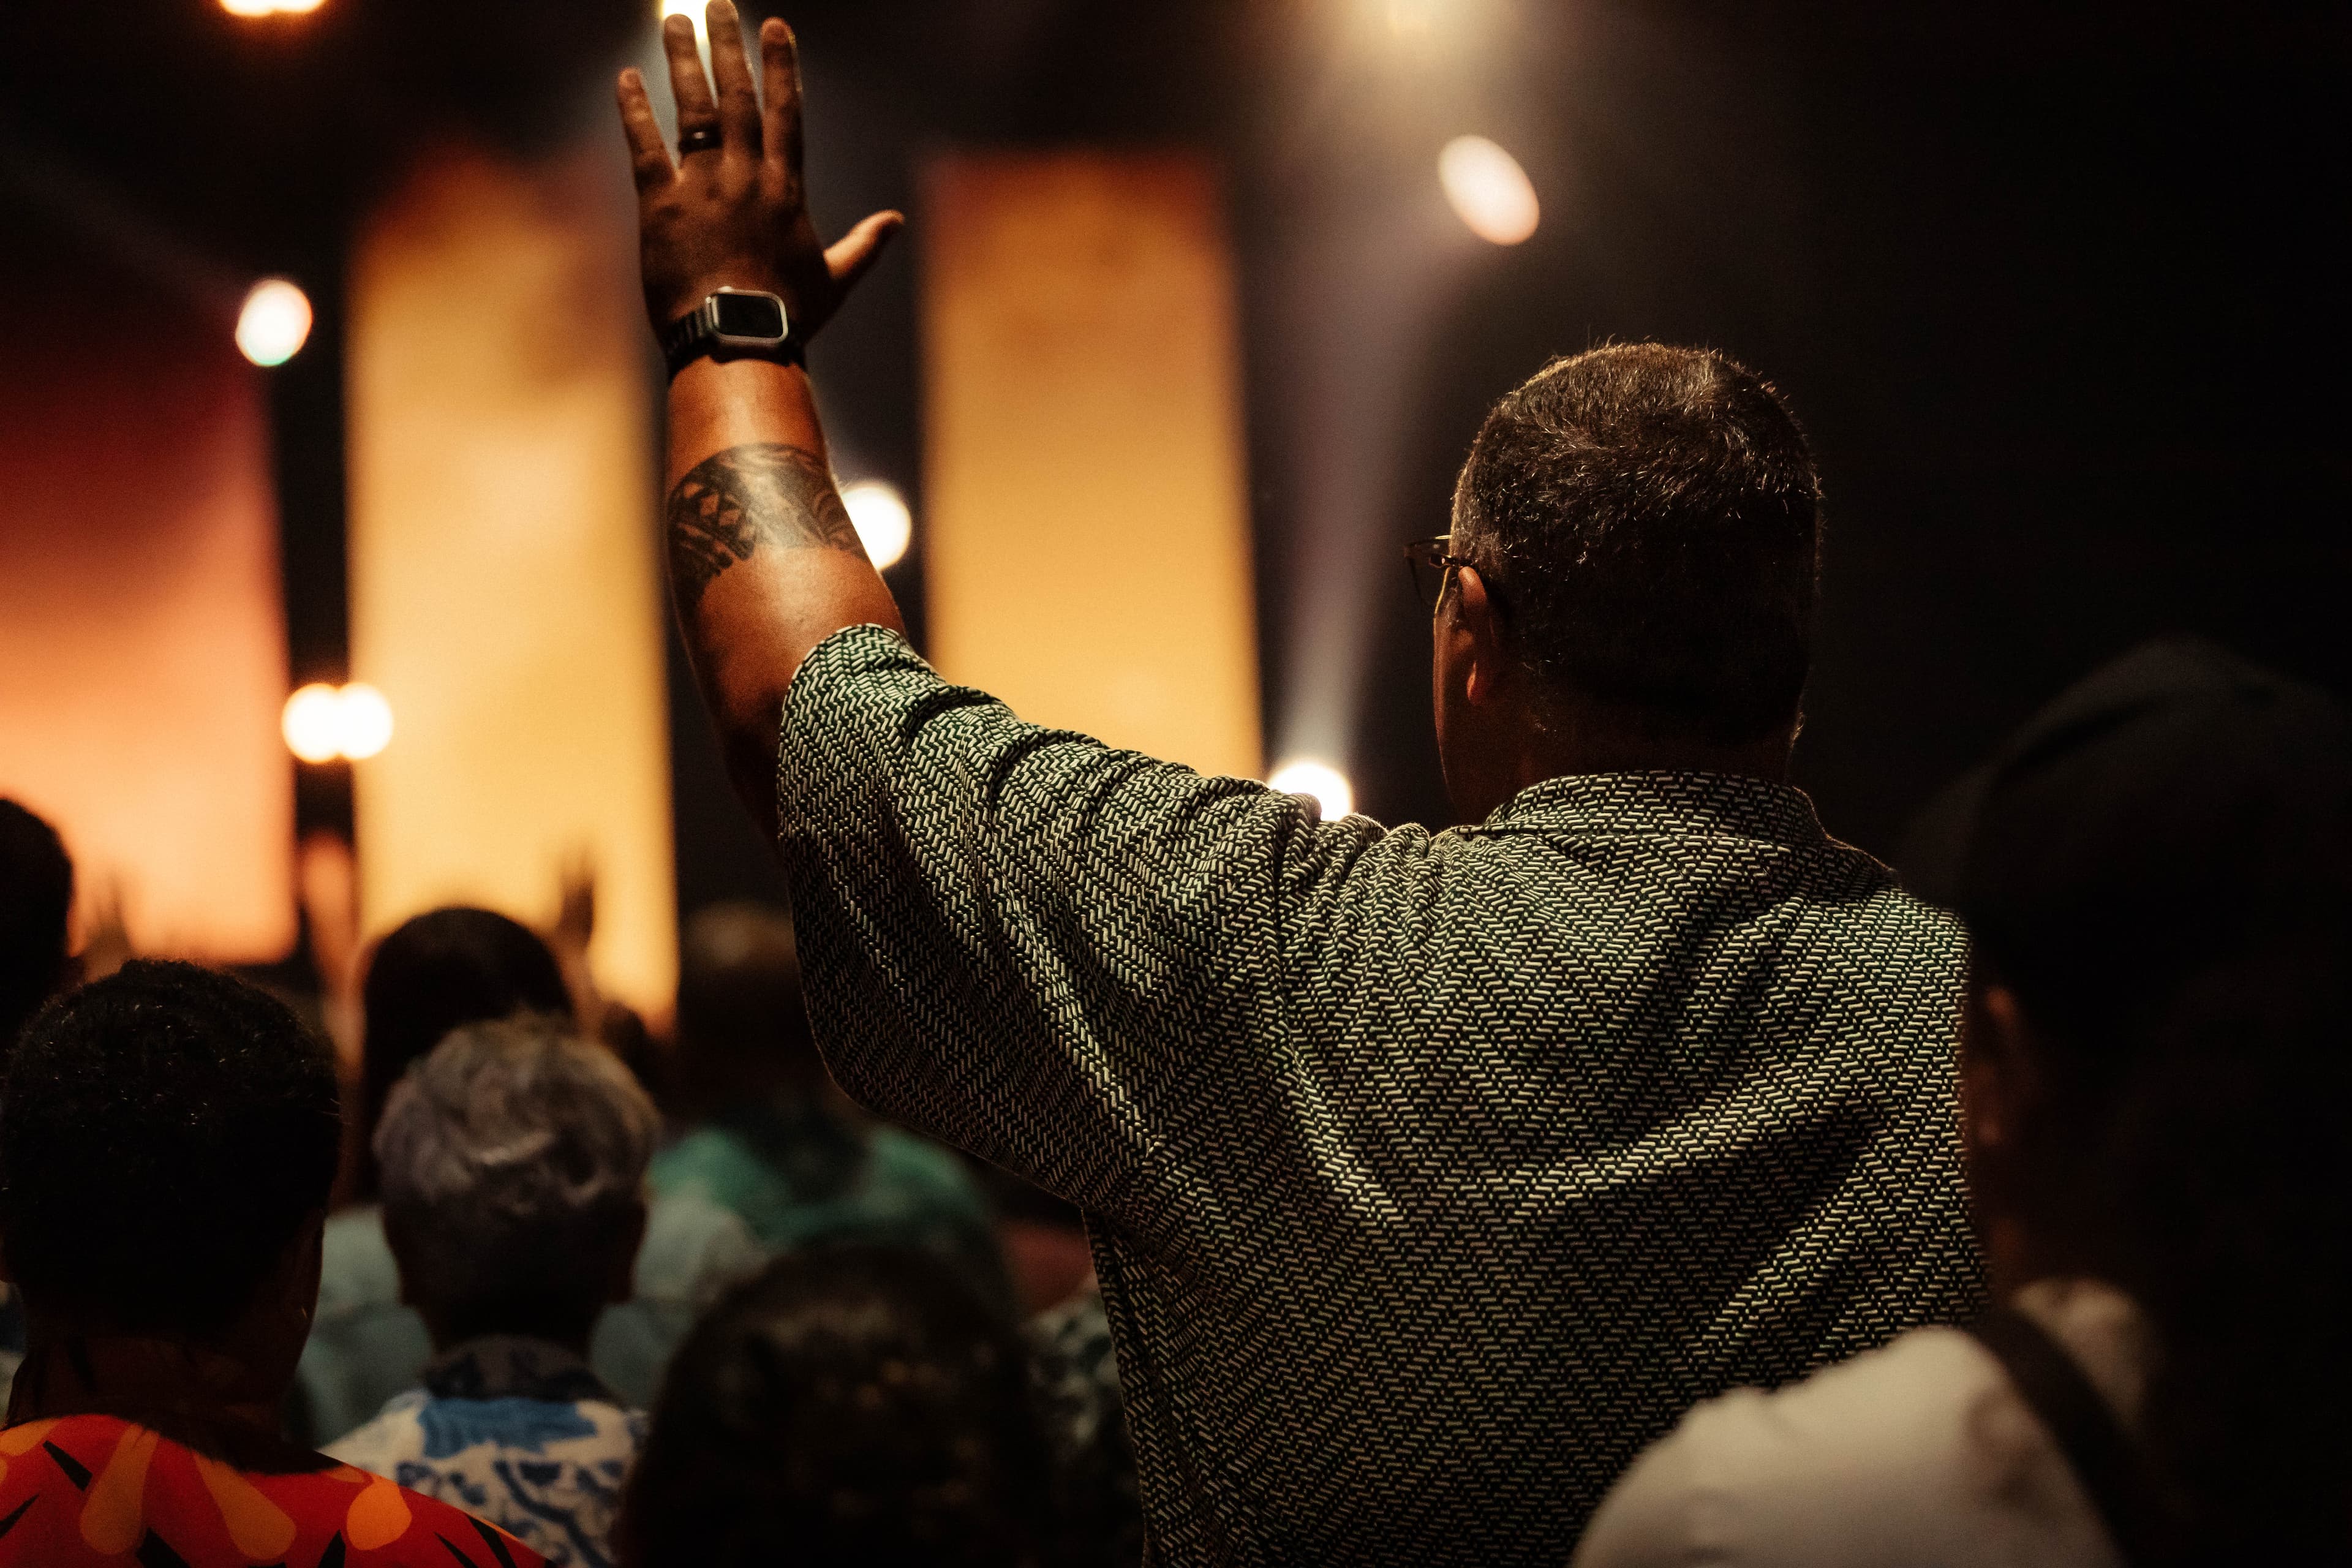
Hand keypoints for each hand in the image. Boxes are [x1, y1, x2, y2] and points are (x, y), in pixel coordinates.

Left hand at [617, 1, 901, 340]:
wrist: (738, 344)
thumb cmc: (788, 318)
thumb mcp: (834, 280)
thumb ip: (864, 246)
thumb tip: (896, 222)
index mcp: (786, 190)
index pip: (786, 113)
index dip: (780, 66)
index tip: (774, 28)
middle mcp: (747, 177)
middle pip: (739, 97)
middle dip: (729, 46)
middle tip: (717, 4)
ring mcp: (704, 187)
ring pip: (694, 109)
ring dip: (683, 61)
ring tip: (675, 22)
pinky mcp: (662, 206)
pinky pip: (646, 146)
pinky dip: (635, 109)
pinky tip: (626, 78)